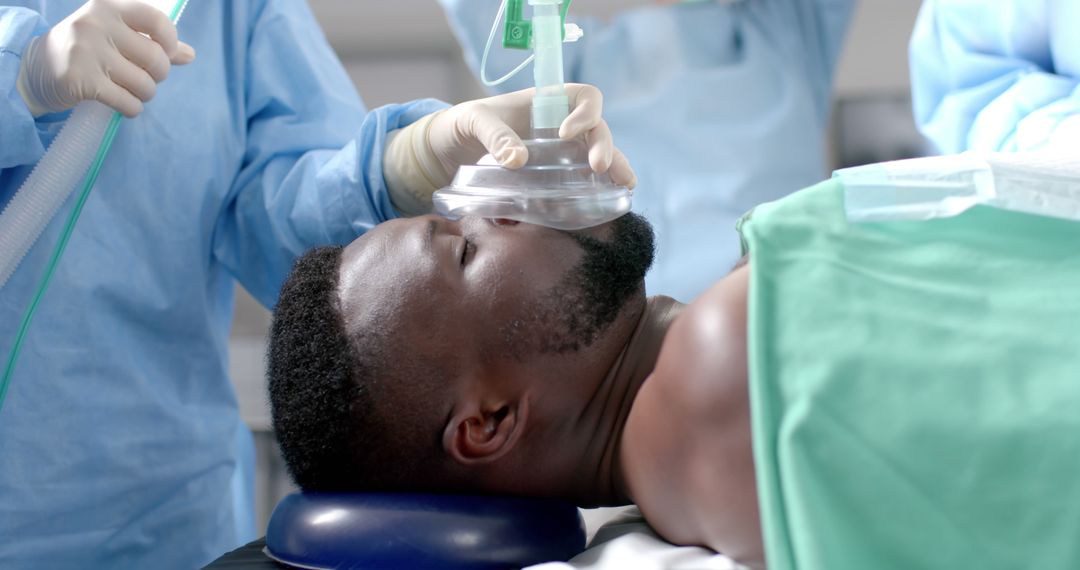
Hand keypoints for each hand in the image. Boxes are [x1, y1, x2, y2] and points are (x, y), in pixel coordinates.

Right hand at [16, 0, 195, 117]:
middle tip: (146, 78)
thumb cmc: (88, 49)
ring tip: (135, 92)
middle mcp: (96, 24)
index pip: (157, 20)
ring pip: (144, 85)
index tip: (165, 53)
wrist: (39, 67)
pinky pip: (127, 102)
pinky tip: (126, 105)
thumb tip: (190, 54)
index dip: (170, 41)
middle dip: (158, 76)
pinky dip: (132, 108)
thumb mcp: (117, 35)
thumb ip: (153, 42)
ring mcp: (86, 51)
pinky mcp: (80, 80)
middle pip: (156, 59)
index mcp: (109, 6)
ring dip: (146, 95)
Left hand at [429, 84, 635, 186]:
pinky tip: (607, 200)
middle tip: (599, 168)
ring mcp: (561, 152)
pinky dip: (598, 188)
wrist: (451, 149)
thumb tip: (518, 161)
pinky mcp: (555, 177)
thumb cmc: (465, 124)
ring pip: (597, 155)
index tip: (566, 133)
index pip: (585, 97)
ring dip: (614, 168)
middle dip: (604, 146)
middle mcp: (561, 126)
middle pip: (597, 130)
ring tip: (625, 186)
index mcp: (547, 104)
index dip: (585, 112)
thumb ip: (494, 135)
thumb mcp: (474, 121)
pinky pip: (582, 179)